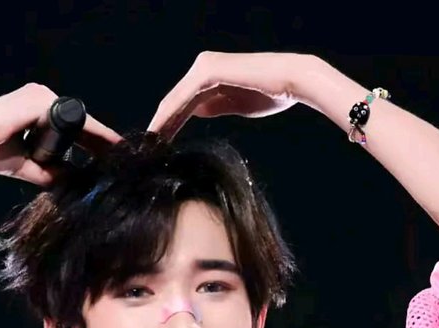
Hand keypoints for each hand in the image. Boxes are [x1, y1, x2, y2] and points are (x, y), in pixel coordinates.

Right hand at [0, 82, 120, 184]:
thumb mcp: (25, 164)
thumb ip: (47, 171)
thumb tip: (68, 180)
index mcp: (34, 110)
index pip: (67, 128)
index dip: (87, 143)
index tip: (105, 157)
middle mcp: (40, 98)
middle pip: (78, 122)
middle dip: (99, 140)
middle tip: (121, 155)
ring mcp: (41, 97)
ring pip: (80, 121)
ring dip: (101, 137)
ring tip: (121, 152)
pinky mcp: (40, 102)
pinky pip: (76, 121)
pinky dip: (95, 133)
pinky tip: (110, 144)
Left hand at [148, 52, 309, 138]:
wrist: (291, 80)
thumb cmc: (270, 93)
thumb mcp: (235, 104)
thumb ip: (214, 106)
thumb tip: (196, 111)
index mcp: (208, 74)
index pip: (182, 103)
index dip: (169, 124)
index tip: (158, 145)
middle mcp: (203, 66)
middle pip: (174, 101)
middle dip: (161, 126)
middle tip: (147, 150)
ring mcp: (204, 66)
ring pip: (175, 100)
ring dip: (161, 123)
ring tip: (149, 146)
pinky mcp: (209, 71)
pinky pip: (184, 98)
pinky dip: (171, 116)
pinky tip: (161, 133)